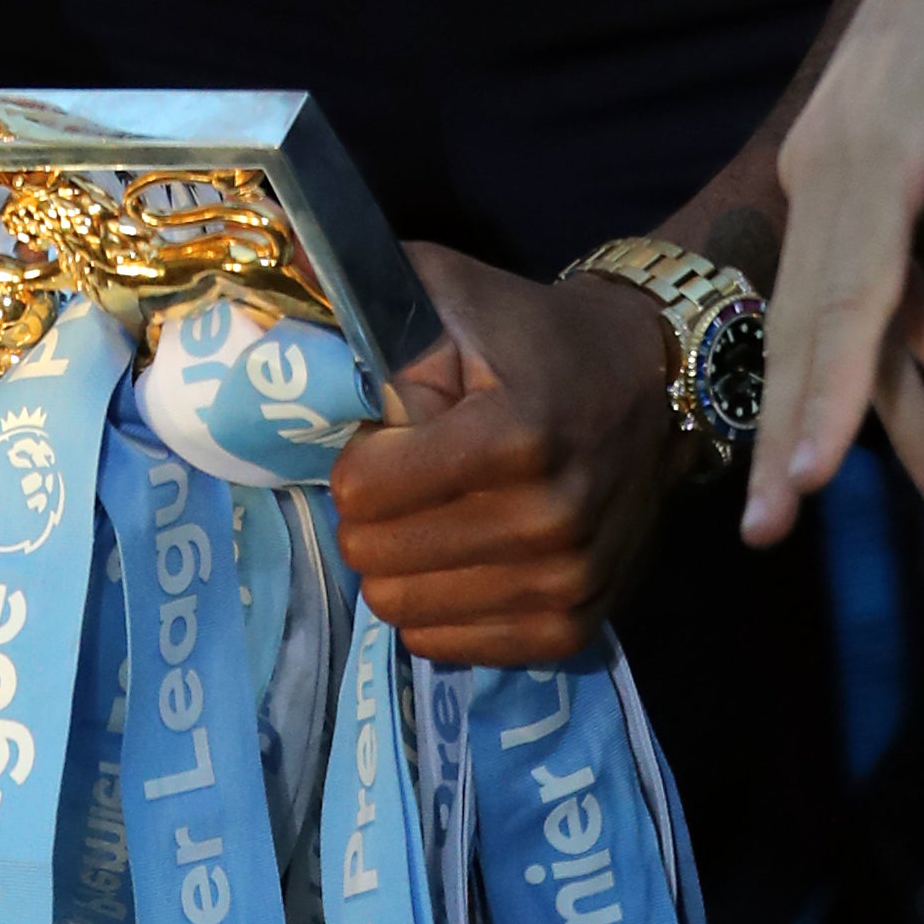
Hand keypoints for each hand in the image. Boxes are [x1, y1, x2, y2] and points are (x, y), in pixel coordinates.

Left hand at [329, 245, 678, 664]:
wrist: (647, 381)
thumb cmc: (529, 335)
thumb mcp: (447, 291)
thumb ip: (361, 293)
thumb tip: (276, 278)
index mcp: (514, 437)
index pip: (362, 492)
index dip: (361, 458)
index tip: (393, 435)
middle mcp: (549, 521)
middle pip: (374, 558)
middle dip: (373, 514)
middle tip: (410, 478)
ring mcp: (567, 583)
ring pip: (403, 611)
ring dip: (402, 562)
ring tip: (438, 513)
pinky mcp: (574, 629)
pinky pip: (448, 646)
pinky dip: (439, 604)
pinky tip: (463, 556)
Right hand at [744, 0, 923, 547]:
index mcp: (880, 151)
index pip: (850, 295)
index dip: (826, 393)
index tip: (802, 480)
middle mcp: (835, 166)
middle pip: (814, 319)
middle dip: (797, 430)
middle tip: (772, 534)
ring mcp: (835, 167)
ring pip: (841, 308)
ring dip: (877, 406)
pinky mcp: (855, 167)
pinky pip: (871, 274)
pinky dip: (915, 344)